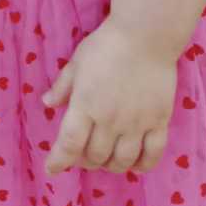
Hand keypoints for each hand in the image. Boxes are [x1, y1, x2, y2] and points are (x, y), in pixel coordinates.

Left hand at [44, 17, 176, 175]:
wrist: (145, 35)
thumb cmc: (106, 45)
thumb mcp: (77, 62)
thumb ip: (62, 86)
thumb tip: (46, 104)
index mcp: (85, 105)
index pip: (69, 144)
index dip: (58, 161)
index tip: (52, 170)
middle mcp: (109, 120)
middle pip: (95, 156)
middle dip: (84, 161)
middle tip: (82, 154)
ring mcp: (136, 123)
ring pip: (121, 161)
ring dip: (110, 165)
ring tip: (106, 158)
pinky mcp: (159, 122)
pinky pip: (151, 155)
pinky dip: (142, 166)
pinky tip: (134, 163)